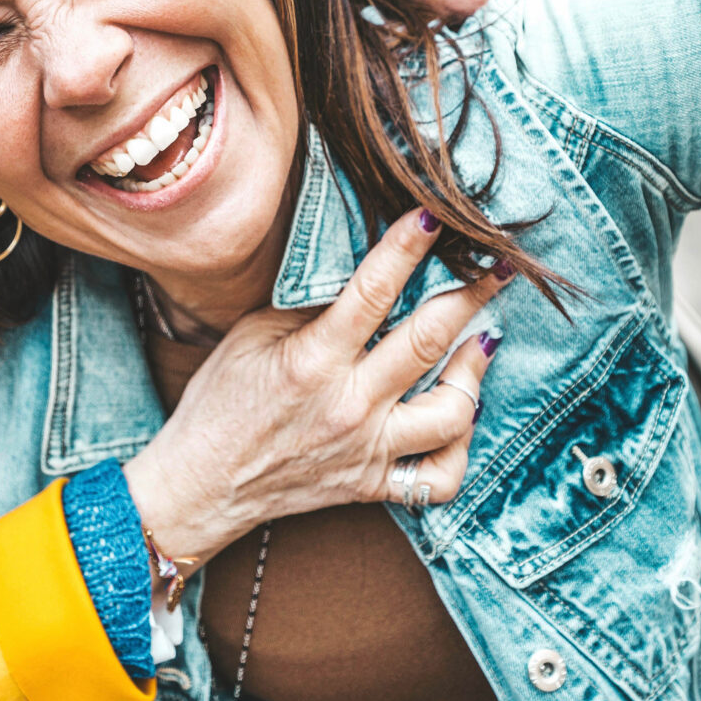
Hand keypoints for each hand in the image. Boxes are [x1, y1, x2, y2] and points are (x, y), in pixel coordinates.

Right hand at [124, 209, 506, 566]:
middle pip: (428, 342)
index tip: (434, 215)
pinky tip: (461, 416)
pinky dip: (460, 449)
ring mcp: (366, 450)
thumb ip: (310, 307)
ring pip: (451, 413)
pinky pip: (439, 479)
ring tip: (480, 343)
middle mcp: (348, 406)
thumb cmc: (220, 402)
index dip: (407, 247)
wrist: (200, 486)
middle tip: (500, 265)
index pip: (372, 291)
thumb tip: (365, 270)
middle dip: (471, 295)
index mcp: (312, 361)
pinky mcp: (372, 486)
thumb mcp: (252, 337)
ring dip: (474, 373)